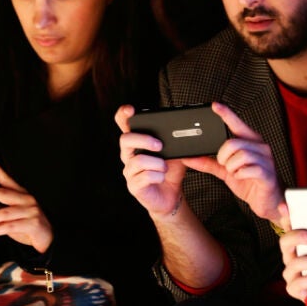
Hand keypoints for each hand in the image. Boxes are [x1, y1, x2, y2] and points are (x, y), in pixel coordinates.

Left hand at [0, 156, 53, 253]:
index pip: (7, 179)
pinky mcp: (33, 223)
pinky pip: (9, 226)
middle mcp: (27, 199)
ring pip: (3, 212)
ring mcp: (31, 211)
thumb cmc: (26, 225)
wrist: (46, 239)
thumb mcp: (10, 216)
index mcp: (21, 194)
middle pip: (1, 193)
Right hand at [116, 104, 186, 219]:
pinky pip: (145, 176)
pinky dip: (159, 176)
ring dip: (158, 163)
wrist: (172, 195)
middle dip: (144, 140)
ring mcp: (129, 170)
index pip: (123, 124)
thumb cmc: (171, 170)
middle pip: (125, 139)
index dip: (123, 115)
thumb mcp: (175, 152)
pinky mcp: (133, 185)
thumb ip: (175, 141)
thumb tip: (183, 131)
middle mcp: (128, 155)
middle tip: (160, 145)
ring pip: (138, 160)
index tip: (130, 110)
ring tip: (165, 167)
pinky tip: (162, 178)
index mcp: (136, 142)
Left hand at [184, 102, 282, 223]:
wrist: (268, 202)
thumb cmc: (249, 182)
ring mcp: (266, 160)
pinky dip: (240, 175)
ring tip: (234, 173)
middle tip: (224, 165)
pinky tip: (242, 178)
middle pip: (233, 142)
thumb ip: (208, 163)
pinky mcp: (267, 173)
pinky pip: (248, 169)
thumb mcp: (225, 171)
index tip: (214, 105)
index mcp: (250, 142)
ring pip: (240, 155)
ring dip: (231, 167)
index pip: (237, 124)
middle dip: (223, 156)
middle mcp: (260, 147)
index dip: (226, 114)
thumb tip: (189, 157)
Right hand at [280, 212, 306, 300]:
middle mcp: (291, 257)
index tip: (287, 207)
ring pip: (294, 264)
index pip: (289, 227)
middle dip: (298, 237)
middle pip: (285, 242)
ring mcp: (291, 273)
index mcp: (297, 245)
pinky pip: (298, 284)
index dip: (286, 217)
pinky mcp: (294, 288)